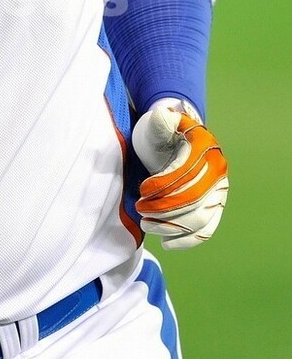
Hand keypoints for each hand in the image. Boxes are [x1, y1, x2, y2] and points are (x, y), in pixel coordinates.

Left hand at [133, 104, 228, 249]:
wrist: (173, 139)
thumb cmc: (161, 130)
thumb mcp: (158, 121)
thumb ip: (160, 121)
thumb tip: (163, 115)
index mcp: (205, 149)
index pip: (187, 174)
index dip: (163, 186)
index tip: (142, 190)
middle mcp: (218, 171)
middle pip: (193, 200)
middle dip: (163, 209)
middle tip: (140, 210)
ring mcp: (218, 191)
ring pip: (199, 218)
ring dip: (171, 227)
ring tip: (147, 225)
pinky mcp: (214, 207)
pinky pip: (206, 229)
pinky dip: (188, 240)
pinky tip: (166, 243)